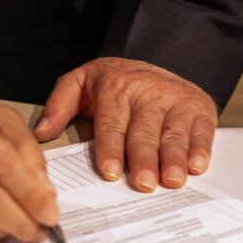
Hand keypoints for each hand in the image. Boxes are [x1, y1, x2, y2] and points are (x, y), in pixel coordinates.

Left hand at [34, 57, 217, 192]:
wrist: (154, 58)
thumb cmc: (113, 83)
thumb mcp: (80, 83)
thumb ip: (59, 105)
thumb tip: (41, 133)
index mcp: (115, 88)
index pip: (112, 123)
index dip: (111, 149)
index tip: (111, 172)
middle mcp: (148, 92)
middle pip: (144, 131)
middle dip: (144, 158)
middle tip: (143, 183)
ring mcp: (176, 99)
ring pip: (174, 133)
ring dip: (174, 158)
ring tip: (172, 180)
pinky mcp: (199, 107)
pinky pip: (201, 129)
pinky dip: (201, 148)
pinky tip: (196, 166)